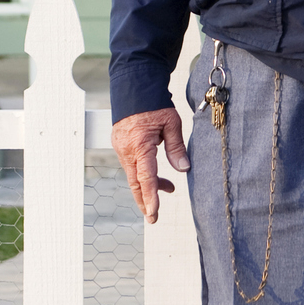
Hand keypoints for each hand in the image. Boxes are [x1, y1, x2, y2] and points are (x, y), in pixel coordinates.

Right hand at [112, 106, 189, 222]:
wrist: (133, 86)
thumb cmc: (154, 103)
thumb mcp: (171, 123)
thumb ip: (176, 147)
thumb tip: (183, 169)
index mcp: (140, 145)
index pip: (146, 178)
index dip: (151, 197)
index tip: (154, 213)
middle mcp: (126, 150)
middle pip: (135, 182)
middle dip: (145, 201)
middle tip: (154, 218)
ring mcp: (121, 148)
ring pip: (134, 174)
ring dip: (148, 185)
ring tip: (169, 189)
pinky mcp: (120, 144)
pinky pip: (131, 165)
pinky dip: (143, 173)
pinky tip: (156, 174)